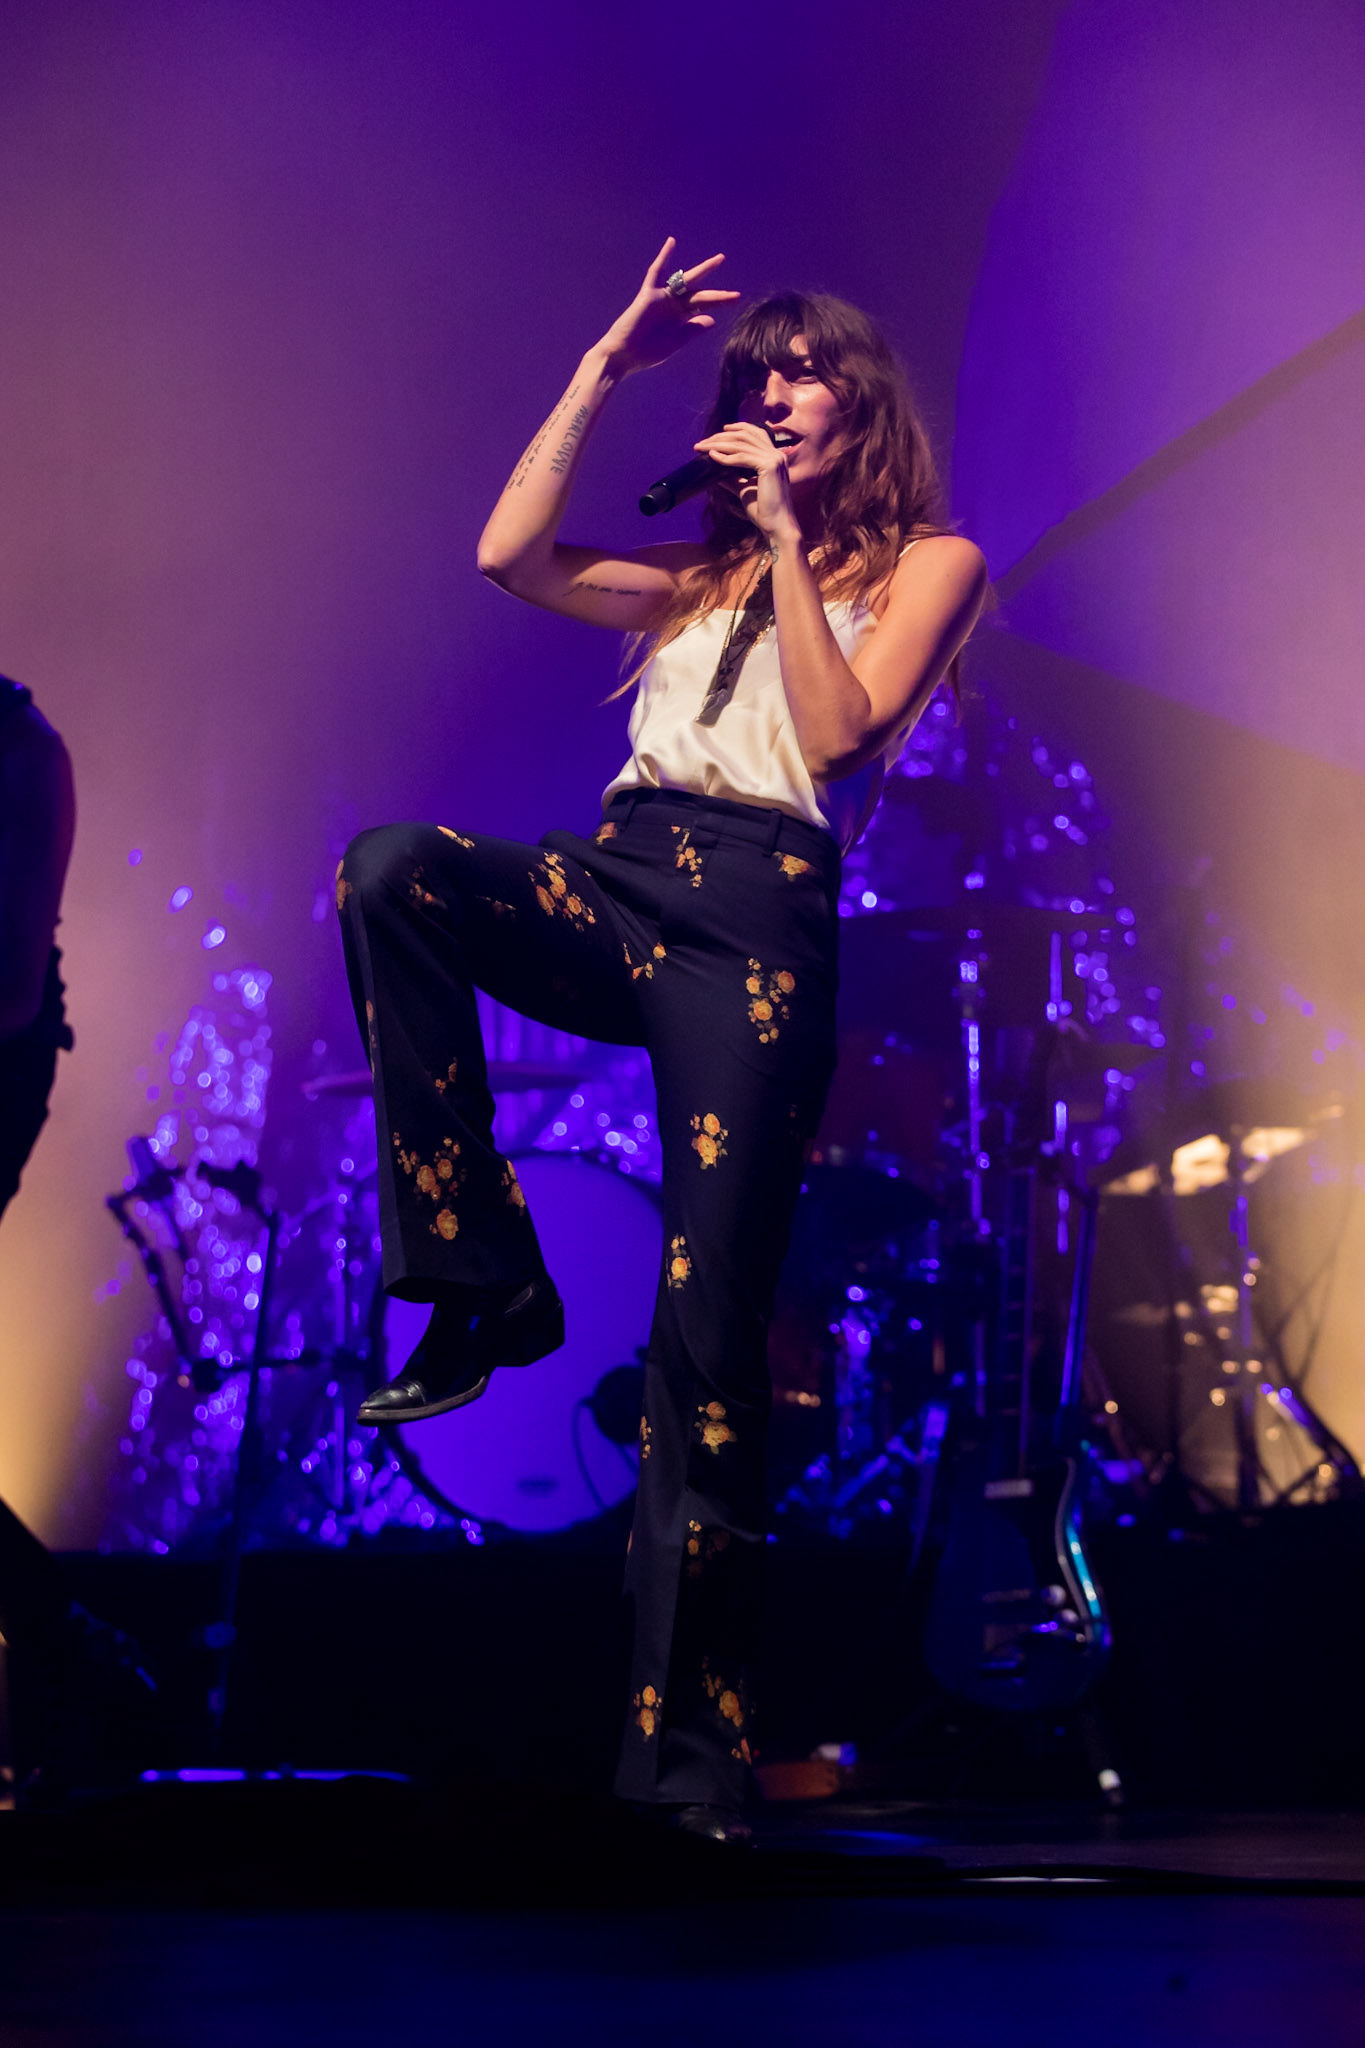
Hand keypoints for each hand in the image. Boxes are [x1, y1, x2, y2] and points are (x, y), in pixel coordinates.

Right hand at [593, 238, 738, 376]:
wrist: (623, 355)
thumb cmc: (647, 353)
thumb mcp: (675, 342)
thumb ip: (692, 330)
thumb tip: (712, 318)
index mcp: (681, 318)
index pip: (704, 306)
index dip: (720, 302)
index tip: (737, 299)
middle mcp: (673, 306)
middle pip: (700, 295)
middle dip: (718, 295)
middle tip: (736, 293)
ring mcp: (662, 298)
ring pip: (685, 282)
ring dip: (702, 271)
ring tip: (719, 261)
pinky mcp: (648, 295)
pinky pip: (656, 273)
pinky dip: (663, 258)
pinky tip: (671, 243)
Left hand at [692, 421, 800, 542]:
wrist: (776, 526)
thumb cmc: (763, 510)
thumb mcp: (744, 489)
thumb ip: (732, 478)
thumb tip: (715, 472)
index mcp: (774, 456)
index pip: (755, 432)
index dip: (737, 428)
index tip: (720, 430)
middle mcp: (776, 454)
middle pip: (745, 435)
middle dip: (721, 436)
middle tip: (702, 443)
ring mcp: (774, 459)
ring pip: (741, 444)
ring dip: (718, 444)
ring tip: (702, 448)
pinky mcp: (769, 466)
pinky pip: (742, 457)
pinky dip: (725, 457)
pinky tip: (712, 456)